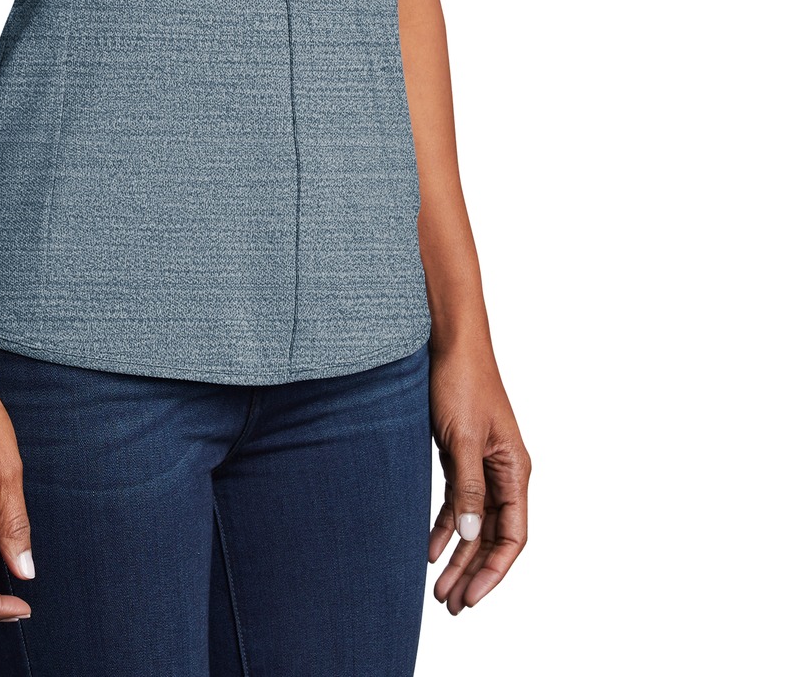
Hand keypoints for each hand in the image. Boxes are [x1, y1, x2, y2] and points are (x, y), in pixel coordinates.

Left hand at [427, 339, 530, 613]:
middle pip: (491, 536)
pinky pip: (457, 502)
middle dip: (472, 572)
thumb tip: (468, 537)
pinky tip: (429, 549)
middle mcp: (504, 472)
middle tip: (450, 605)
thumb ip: (468, 488)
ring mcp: (483, 465)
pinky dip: (444, 527)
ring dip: (458, 556)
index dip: (493, 571)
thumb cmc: (461, 381)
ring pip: (473, 523)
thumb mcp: (462, 438)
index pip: (512, 536)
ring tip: (439, 589)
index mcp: (515, 470)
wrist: (448, 340)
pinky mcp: (461, 455)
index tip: (471, 597)